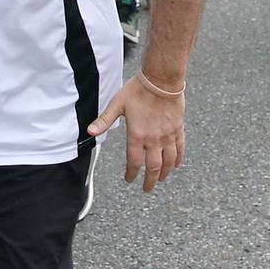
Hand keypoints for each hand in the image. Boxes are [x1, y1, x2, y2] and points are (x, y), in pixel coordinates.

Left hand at [87, 76, 185, 192]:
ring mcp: (167, 136)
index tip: (129, 180)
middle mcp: (153, 140)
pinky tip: (176, 166)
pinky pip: (180, 149)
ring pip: (168, 161)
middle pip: (153, 167)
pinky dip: (178, 159)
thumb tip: (89, 131)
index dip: (131, 174)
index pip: (134, 162)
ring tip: (161, 179)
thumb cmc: (138, 90)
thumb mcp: (117, 104)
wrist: (161, 80)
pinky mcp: (178, 130)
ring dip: (164, 173)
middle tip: (147, 188)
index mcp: (136, 135)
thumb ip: (104, 120)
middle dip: (149, 181)